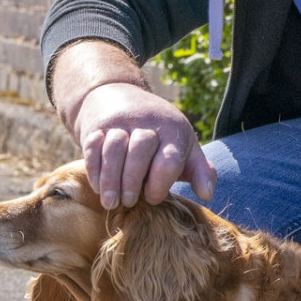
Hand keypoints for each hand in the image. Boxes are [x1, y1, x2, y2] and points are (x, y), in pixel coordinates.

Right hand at [75, 82, 216, 208]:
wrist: (119, 97)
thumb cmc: (159, 133)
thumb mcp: (184, 145)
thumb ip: (199, 170)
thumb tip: (207, 194)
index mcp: (172, 130)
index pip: (169, 156)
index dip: (161, 181)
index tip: (153, 199)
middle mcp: (147, 122)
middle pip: (140, 149)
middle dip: (133, 179)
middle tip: (129, 203)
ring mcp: (120, 122)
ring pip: (114, 148)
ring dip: (111, 178)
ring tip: (110, 203)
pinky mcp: (98, 125)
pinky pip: (93, 145)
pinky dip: (94, 168)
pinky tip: (97, 187)